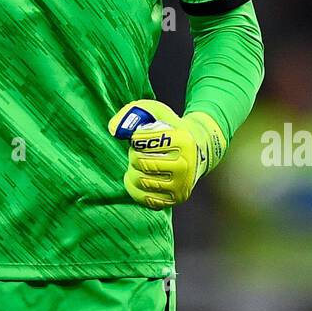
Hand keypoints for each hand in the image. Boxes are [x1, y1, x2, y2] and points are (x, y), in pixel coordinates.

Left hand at [107, 100, 226, 209]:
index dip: (135, 138)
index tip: (139, 137)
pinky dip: (134, 187)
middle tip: (140, 150)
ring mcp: (181, 185)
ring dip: (133, 170)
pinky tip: (138, 176)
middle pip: (141, 162)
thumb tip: (114, 130)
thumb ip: (131, 113)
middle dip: (134, 154)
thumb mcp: (154, 111)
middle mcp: (185, 165)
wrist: (197, 150)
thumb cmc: (169, 128)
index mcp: (183, 141)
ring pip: (140, 180)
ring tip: (141, 163)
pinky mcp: (175, 199)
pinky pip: (143, 198)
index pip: (144, 141)